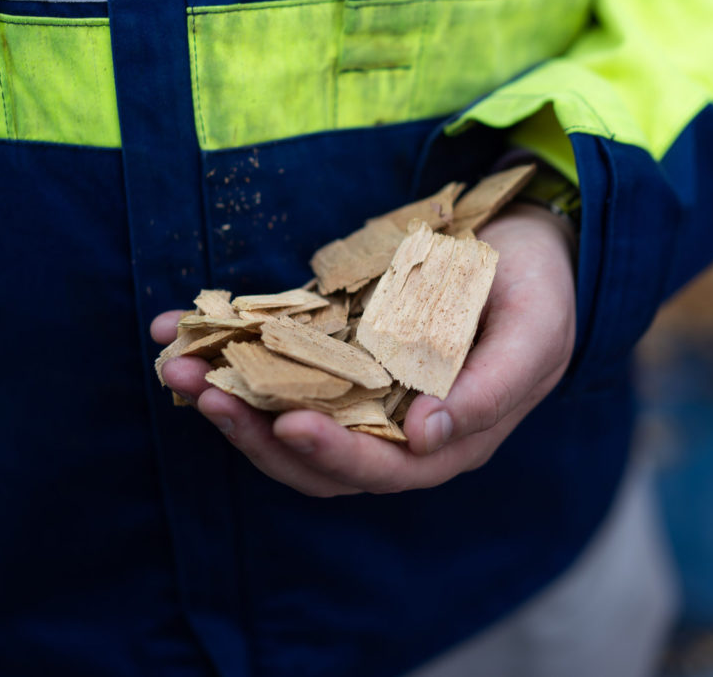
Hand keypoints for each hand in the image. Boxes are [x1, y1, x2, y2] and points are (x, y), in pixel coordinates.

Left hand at [150, 203, 575, 495]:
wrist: (524, 243)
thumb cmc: (539, 290)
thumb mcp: (535, 334)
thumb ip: (492, 391)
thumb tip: (424, 438)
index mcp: (449, 438)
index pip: (384, 470)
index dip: (333, 454)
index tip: (286, 423)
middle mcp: (398, 428)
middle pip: (318, 457)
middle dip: (255, 431)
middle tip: (199, 393)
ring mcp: (363, 393)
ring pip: (287, 418)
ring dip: (230, 398)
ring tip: (173, 365)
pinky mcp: (339, 356)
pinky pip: (281, 368)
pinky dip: (232, 355)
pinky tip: (181, 332)